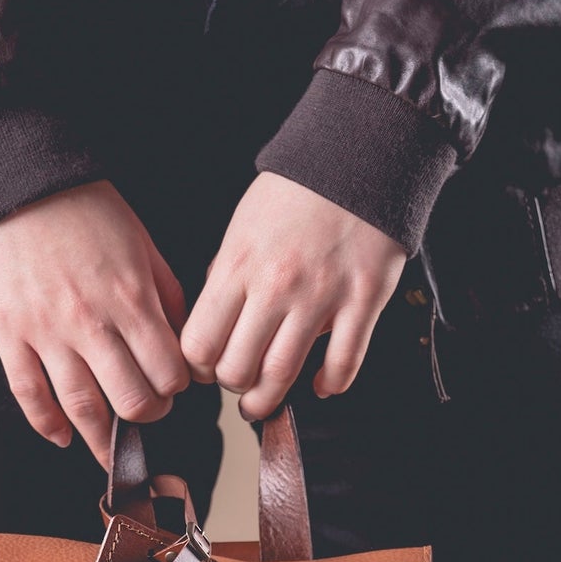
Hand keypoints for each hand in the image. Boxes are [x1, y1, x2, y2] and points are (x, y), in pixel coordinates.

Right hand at [0, 180, 189, 465]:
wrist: (15, 181)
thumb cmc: (84, 209)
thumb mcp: (141, 244)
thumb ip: (165, 294)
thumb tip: (182, 340)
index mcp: (131, 299)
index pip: (169, 372)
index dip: (177, 386)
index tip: (173, 383)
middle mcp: (91, 323)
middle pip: (131, 400)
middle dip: (148, 415)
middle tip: (148, 410)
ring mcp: (46, 332)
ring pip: (82, 408)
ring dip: (102, 438)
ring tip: (112, 449)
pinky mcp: (8, 334)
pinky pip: (29, 395)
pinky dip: (47, 425)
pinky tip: (62, 438)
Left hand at [181, 173, 406, 419]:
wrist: (358, 159)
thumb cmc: (297, 193)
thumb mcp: (241, 226)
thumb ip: (226, 274)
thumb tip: (215, 316)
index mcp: (237, 267)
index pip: (199, 343)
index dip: (198, 366)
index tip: (206, 368)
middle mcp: (274, 288)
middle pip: (237, 369)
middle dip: (233, 386)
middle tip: (239, 384)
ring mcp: (320, 298)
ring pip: (282, 375)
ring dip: (269, 400)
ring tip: (266, 402)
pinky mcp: (362, 302)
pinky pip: (343, 364)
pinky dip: (329, 385)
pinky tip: (320, 385)